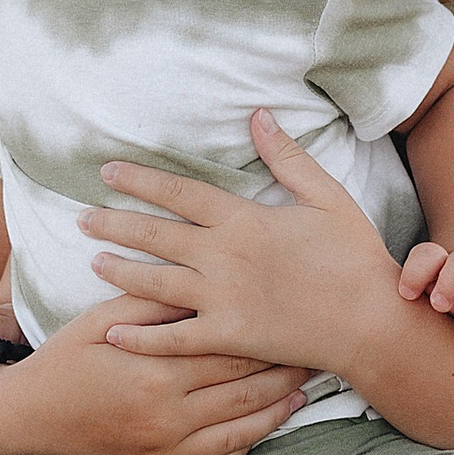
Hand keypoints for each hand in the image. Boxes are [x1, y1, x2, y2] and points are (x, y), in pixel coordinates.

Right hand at [0, 293, 314, 454]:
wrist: (27, 420)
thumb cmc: (66, 360)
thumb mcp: (102, 320)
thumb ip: (153, 306)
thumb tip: (200, 285)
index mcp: (156, 372)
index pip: (229, 350)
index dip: (266, 335)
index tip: (293, 318)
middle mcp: (167, 416)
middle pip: (245, 389)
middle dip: (283, 369)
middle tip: (315, 351)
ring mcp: (166, 449)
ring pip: (240, 429)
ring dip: (277, 409)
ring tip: (305, 389)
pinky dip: (248, 445)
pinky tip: (267, 427)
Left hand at [81, 108, 406, 383]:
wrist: (371, 320)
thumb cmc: (355, 257)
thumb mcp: (327, 196)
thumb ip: (288, 157)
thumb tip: (258, 115)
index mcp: (244, 219)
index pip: (179, 193)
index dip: (140, 180)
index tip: (108, 172)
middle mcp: (223, 257)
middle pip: (155, 236)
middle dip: (114, 224)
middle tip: (81, 218)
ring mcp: (222, 300)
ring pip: (155, 284)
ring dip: (119, 272)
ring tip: (92, 263)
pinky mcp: (228, 337)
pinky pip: (173, 339)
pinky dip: (140, 336)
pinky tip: (113, 331)